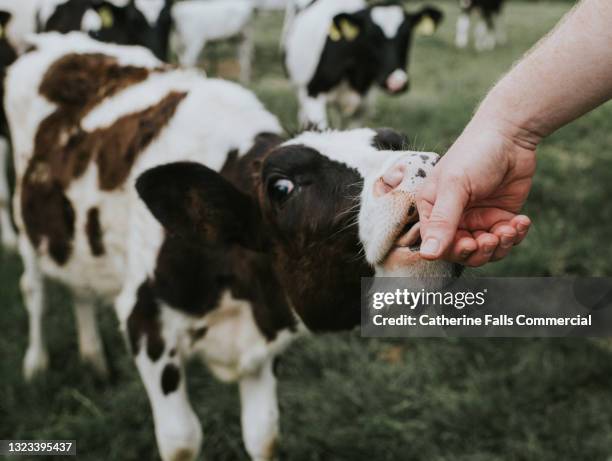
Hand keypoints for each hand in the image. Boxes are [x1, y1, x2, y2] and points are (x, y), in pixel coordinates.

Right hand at [416, 118, 536, 265]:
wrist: (511, 134)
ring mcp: (477, 218)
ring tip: (510, 228)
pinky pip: (505, 240)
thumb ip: (442, 221)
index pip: (435, 244)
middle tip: (491, 238)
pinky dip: (515, 235)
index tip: (469, 243)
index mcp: (432, 209)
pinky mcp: (500, 216)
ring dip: (499, 245)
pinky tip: (521, 221)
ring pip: (485, 251)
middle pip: (461, 253)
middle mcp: (453, 217)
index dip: (452, 250)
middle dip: (479, 251)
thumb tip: (427, 255)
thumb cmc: (475, 153)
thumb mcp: (455, 186)